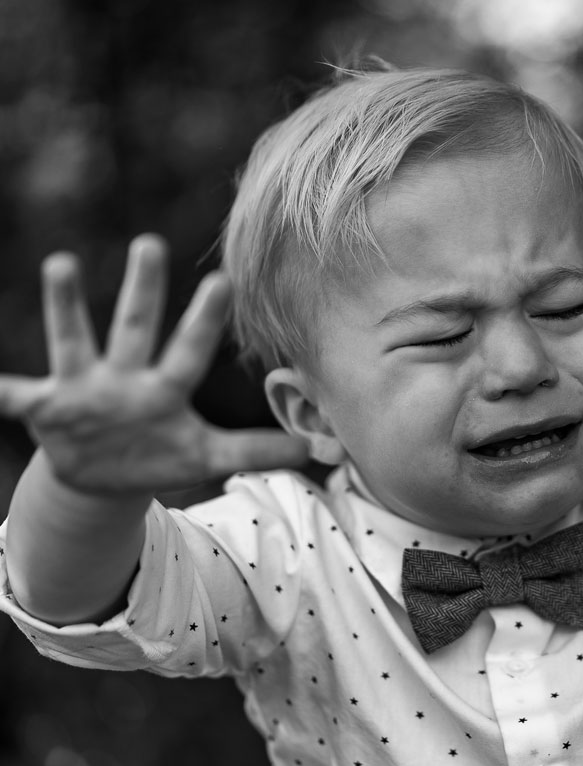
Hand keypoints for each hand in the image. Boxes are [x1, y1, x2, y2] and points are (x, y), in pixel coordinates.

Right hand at [0, 235, 308, 493]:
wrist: (101, 477)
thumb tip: (323, 451)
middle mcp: (124, 378)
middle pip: (136, 329)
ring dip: (66, 307)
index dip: (204, 320)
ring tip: (62, 263)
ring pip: (73, 341)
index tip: (223, 279)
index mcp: (165, 390)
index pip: (189, 350)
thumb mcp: (207, 457)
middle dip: (143, 290)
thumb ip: (258, 451)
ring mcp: (82, 389)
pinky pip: (13, 394)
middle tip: (152, 242)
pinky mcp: (45, 408)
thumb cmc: (159, 456)